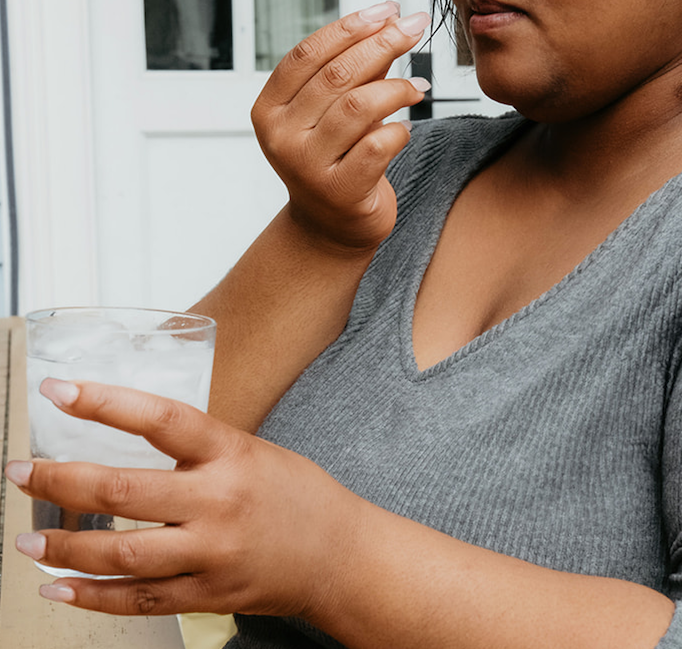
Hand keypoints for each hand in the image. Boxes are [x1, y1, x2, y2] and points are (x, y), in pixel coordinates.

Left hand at [5, 378, 349, 620]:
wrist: (339, 554)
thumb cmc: (297, 495)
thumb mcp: (254, 452)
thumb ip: (199, 451)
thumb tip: (132, 439)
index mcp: (232, 454)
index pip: (161, 419)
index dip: (106, 403)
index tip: (60, 392)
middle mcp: (220, 501)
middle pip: (124, 490)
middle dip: (60, 480)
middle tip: (19, 472)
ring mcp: (213, 553)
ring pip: (123, 553)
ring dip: (65, 547)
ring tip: (26, 540)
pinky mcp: (207, 596)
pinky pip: (138, 600)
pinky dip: (91, 596)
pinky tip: (59, 587)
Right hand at [251, 1, 431, 250]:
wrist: (331, 227)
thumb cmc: (335, 161)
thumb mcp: (331, 113)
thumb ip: (351, 73)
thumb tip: (390, 22)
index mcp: (269, 109)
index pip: (306, 53)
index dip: (350, 26)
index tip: (387, 10)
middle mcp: (281, 136)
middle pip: (336, 74)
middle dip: (383, 43)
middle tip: (414, 29)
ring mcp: (306, 165)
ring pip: (359, 105)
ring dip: (397, 88)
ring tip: (418, 88)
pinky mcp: (339, 190)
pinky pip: (378, 144)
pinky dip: (399, 130)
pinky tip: (405, 128)